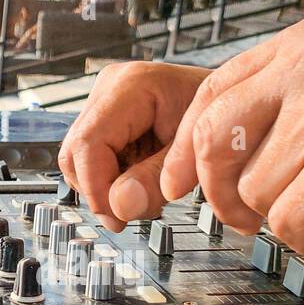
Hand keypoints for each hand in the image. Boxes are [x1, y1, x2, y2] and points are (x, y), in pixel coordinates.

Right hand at [58, 61, 211, 230]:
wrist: (228, 101)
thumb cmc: (218, 118)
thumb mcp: (193, 154)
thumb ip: (156, 180)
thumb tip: (118, 206)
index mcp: (132, 86)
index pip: (89, 142)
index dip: (96, 187)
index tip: (116, 217)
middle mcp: (109, 88)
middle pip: (76, 152)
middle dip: (99, 190)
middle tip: (132, 213)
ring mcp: (104, 101)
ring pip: (78, 158)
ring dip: (105, 186)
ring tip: (144, 192)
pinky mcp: (106, 117)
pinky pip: (90, 157)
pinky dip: (111, 177)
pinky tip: (140, 178)